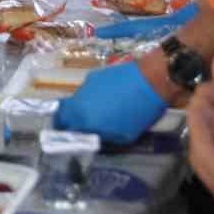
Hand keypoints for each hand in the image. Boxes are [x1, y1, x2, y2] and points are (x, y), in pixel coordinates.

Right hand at [53, 60, 167, 143]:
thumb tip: (95, 135)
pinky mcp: (93, 76)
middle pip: (62, 113)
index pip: (65, 131)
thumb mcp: (125, 135)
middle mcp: (78, 103)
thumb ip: (104, 136)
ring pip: (76, 101)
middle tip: (77, 125)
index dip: (68, 135)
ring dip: (82, 108)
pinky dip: (93, 96)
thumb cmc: (141, 112)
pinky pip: (87, 90)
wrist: (150, 79)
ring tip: (102, 110)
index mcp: (85, 121)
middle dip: (65, 120)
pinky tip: (110, 96)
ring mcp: (84, 87)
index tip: (74, 138)